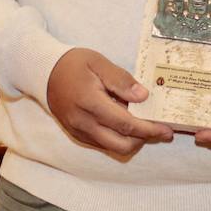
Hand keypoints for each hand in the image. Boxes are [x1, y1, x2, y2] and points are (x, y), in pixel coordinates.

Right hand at [45, 47, 172, 155]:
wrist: (44, 72)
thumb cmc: (73, 64)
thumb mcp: (98, 62)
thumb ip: (121, 80)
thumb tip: (142, 96)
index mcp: (91, 104)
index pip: (126, 125)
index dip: (149, 129)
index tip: (166, 130)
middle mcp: (84, 123)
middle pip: (121, 145)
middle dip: (144, 140)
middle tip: (161, 130)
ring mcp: (79, 131)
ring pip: (112, 148)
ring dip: (132, 141)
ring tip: (146, 126)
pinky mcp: (77, 134)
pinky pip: (102, 144)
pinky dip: (118, 139)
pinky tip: (126, 124)